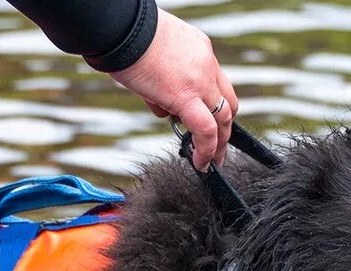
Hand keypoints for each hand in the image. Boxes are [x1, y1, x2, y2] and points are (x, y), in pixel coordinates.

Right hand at [107, 10, 236, 170]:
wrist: (123, 27)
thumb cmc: (128, 35)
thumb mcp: (155, 52)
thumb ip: (163, 75)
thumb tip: (158, 99)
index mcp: (200, 50)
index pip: (215, 82)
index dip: (214, 106)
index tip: (208, 121)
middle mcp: (206, 64)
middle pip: (227, 103)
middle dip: (224, 129)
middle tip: (219, 148)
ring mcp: (200, 81)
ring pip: (222, 119)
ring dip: (219, 144)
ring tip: (212, 162)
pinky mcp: (186, 97)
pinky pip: (205, 130)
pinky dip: (206, 150)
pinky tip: (201, 163)